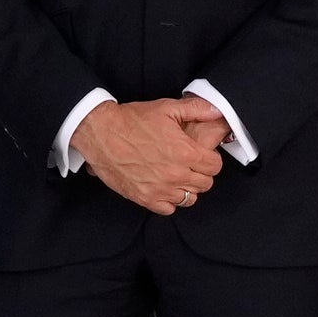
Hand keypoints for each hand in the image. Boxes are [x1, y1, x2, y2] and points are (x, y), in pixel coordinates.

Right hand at [67, 95, 228, 215]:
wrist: (101, 133)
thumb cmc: (132, 120)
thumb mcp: (167, 107)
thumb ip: (196, 109)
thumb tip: (216, 111)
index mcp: (185, 152)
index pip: (215, 166)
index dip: (210, 159)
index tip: (202, 154)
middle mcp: (175, 174)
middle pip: (205, 184)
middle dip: (200, 173)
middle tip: (189, 164)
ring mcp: (160, 189)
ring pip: (189, 198)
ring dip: (186, 187)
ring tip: (177, 175)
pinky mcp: (144, 198)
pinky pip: (169, 209)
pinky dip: (169, 200)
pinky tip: (163, 187)